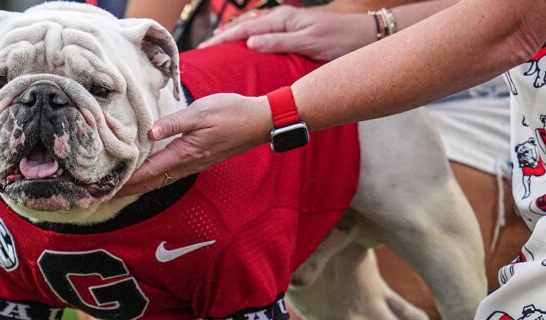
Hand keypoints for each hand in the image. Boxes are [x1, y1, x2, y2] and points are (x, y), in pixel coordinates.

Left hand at [116, 93, 271, 196]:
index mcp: (184, 153)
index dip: (126, 181)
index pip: (148, 172)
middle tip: (103, 195)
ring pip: (159, 180)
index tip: (105, 188)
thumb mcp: (201, 112)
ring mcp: (193, 164)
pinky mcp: (198, 159)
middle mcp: (186, 164)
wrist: (258, 122)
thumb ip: (174, 122)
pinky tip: (146, 173)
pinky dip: (153, 177)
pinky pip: (169, 174)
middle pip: (150, 182)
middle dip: (127, 189)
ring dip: (139, 185)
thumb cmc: (231, 113)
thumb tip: (150, 132)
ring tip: (118, 187)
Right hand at [199, 5, 375, 61]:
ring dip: (233, 40)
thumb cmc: (339, 40)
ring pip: (252, 32)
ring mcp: (286, 25)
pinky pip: (262, 36)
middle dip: (222, 39)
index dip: (222, 39)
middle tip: (202, 53)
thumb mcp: (308, 43)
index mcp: (282, 19)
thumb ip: (279, 42)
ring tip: (215, 53)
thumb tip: (250, 43)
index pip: (244, 29)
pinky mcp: (292, 32)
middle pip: (244, 28)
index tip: (204, 49)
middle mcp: (282, 19)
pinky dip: (248, 42)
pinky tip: (242, 50)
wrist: (365, 36)